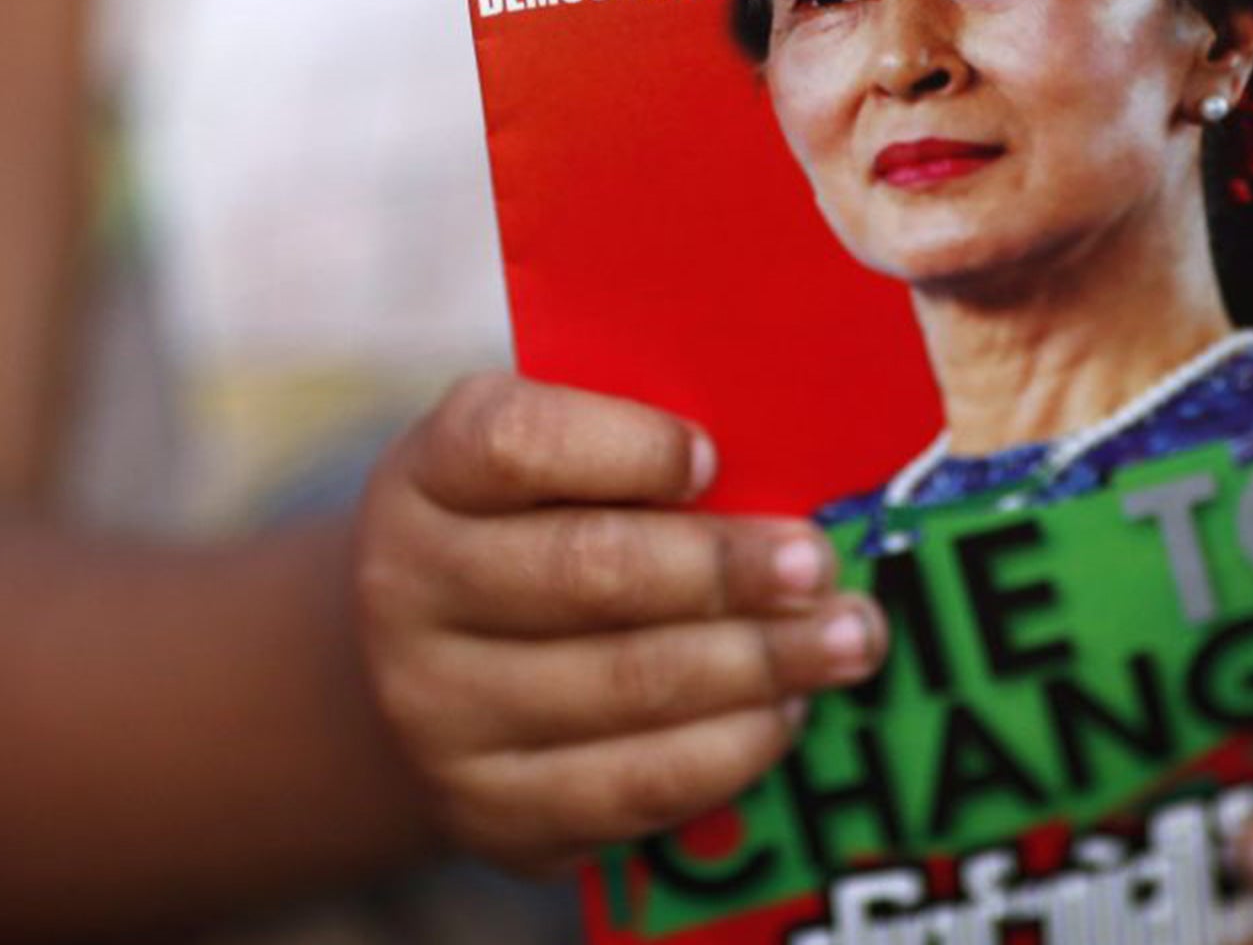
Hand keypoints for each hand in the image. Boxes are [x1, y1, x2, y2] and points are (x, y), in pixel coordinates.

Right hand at [352, 374, 885, 874]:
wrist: (422, 666)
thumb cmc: (529, 529)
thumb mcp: (547, 463)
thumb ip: (636, 445)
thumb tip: (786, 462)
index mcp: (430, 473)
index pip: (516, 444)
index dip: (626, 447)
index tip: (711, 455)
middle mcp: (408, 589)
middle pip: (589, 571)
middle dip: (728, 569)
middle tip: (821, 565)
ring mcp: (439, 710)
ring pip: (628, 685)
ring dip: (760, 663)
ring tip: (845, 638)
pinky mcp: (492, 809)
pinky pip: (635, 784)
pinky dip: (730, 746)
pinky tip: (786, 710)